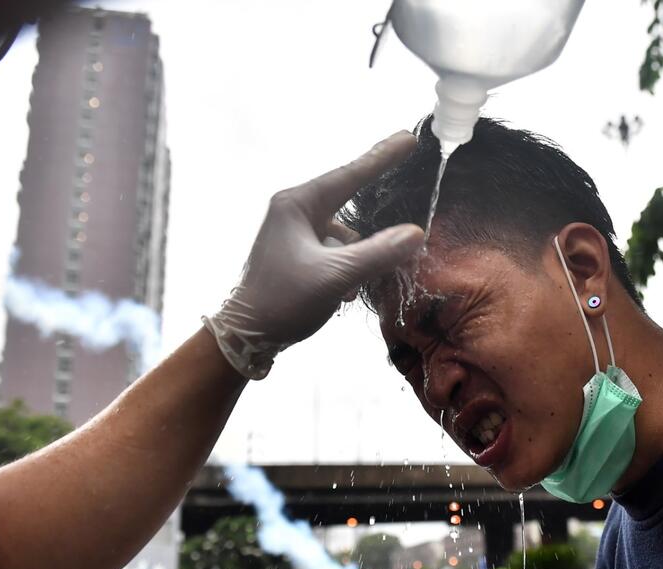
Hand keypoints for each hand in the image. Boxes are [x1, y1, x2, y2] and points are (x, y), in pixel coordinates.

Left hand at [206, 131, 423, 378]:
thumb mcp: (335, 277)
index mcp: (297, 205)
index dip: (382, 157)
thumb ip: (377, 254)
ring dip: (356, 258)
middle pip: (348, 206)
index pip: (349, 174)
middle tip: (394, 232)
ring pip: (344, 236)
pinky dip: (345, 268)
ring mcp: (294, 233)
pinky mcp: (296, 253)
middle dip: (369, 231)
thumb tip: (416, 233)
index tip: (408, 138)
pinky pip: (334, 252)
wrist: (246, 336)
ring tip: (349, 288)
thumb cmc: (283, 300)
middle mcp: (293, 211)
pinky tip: (343, 292)